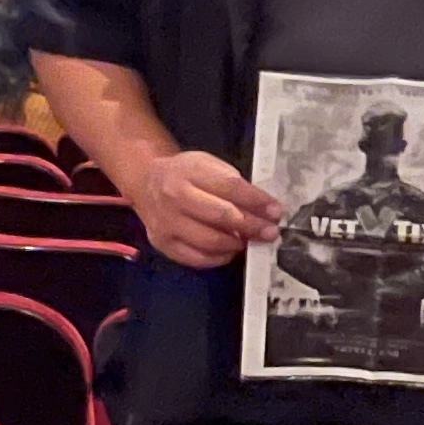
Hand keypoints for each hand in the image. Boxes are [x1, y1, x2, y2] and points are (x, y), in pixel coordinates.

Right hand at [127, 147, 279, 269]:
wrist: (147, 182)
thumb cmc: (186, 174)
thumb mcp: (209, 166)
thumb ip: (233, 185)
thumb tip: (262, 209)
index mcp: (190, 171)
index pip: (230, 187)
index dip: (257, 201)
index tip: (276, 211)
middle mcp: (175, 197)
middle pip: (221, 216)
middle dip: (251, 226)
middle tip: (270, 232)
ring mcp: (166, 223)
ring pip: (209, 241)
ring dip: (236, 244)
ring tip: (248, 240)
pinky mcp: (163, 243)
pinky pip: (196, 258)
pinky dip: (218, 257)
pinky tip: (229, 250)